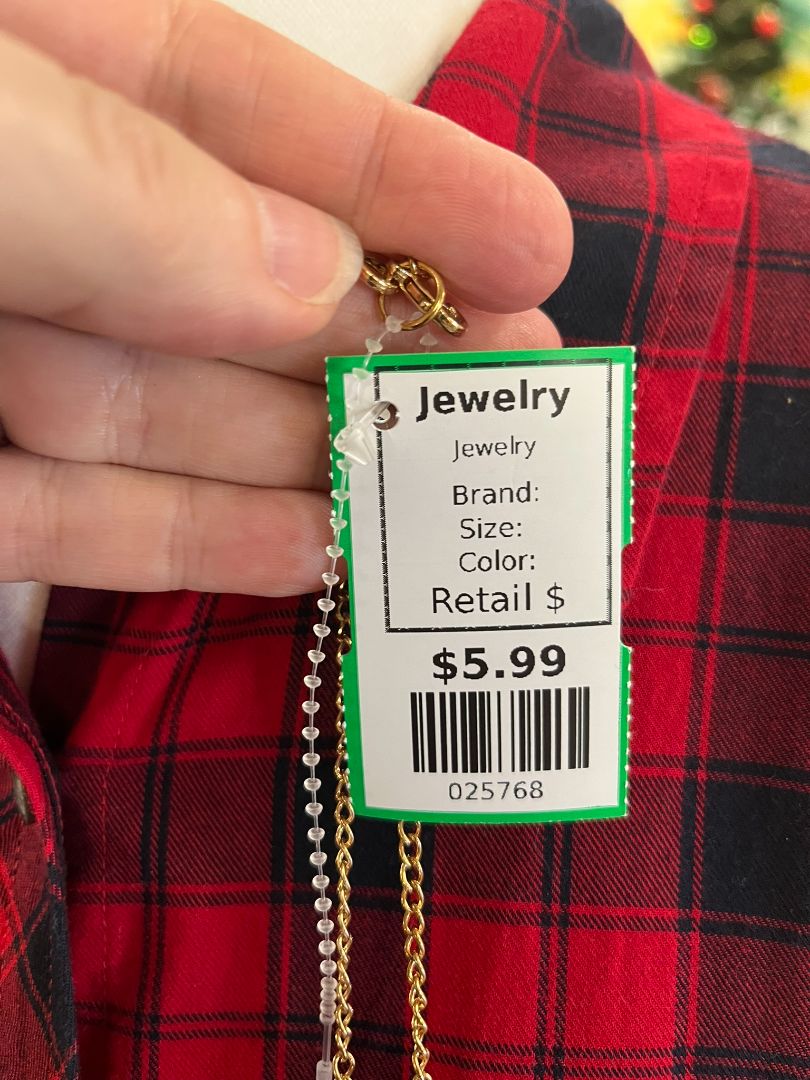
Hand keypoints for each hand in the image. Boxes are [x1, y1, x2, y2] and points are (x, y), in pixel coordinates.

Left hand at [0, 0, 571, 596]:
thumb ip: (131, 197)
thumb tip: (312, 280)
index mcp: (5, 72)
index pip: (228, 102)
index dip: (392, 172)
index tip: (530, 244)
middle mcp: (4, 221)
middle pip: (216, 275)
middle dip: (370, 330)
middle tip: (514, 381)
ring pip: (155, 413)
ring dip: (304, 454)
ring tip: (441, 488)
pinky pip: (70, 521)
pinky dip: (188, 542)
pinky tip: (309, 555)